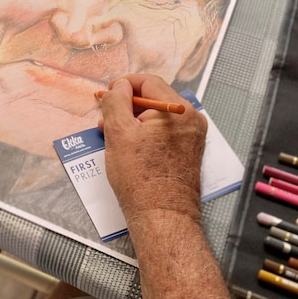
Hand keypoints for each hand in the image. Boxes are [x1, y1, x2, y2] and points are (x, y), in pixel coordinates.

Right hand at [98, 74, 206, 222]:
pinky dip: (145, 134)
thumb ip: (117, 102)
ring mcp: (191, 137)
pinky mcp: (187, 152)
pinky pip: (163, 133)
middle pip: (154, 99)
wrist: (162, 216)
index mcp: (179, 110)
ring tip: (111, 133)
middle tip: (105, 116)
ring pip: (157, 118)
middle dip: (127, 106)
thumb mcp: (118, 133)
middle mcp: (191, 120)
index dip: (124, 84)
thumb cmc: (141, 179)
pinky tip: (127, 145)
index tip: (108, 92)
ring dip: (133, 121)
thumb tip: (120, 86)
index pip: (149, 82)